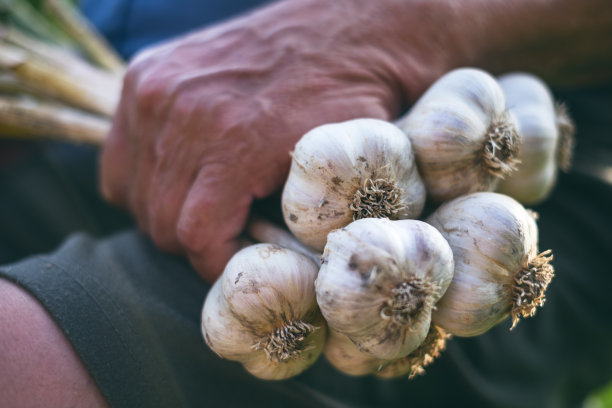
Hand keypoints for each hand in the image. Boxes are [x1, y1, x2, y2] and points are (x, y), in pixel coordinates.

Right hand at [99, 0, 465, 281]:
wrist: (343, 28)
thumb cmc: (351, 98)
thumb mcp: (339, 168)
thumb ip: (303, 224)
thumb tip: (279, 270)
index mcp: (236, 141)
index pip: (195, 236)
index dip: (214, 263)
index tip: (235, 264)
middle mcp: (182, 112)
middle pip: (159, 221)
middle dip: (193, 244)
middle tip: (224, 239)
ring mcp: (156, 90)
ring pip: (133, 193)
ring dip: (166, 213)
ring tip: (204, 208)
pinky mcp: (144, 75)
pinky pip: (118, 156)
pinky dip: (142, 180)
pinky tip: (178, 179)